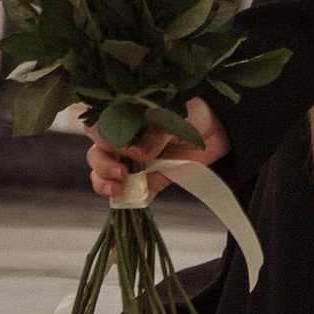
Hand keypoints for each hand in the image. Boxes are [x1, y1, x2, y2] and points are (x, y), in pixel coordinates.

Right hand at [89, 99, 227, 203]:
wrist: (217, 130)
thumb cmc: (191, 113)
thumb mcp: (172, 116)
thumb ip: (154, 133)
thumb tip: (137, 154)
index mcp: (123, 117)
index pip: (96, 125)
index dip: (101, 137)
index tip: (119, 145)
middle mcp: (123, 140)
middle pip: (96, 153)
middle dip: (102, 165)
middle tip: (120, 172)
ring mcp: (133, 162)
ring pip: (105, 175)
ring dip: (105, 183)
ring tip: (119, 188)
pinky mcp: (149, 180)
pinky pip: (132, 193)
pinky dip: (130, 199)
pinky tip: (136, 200)